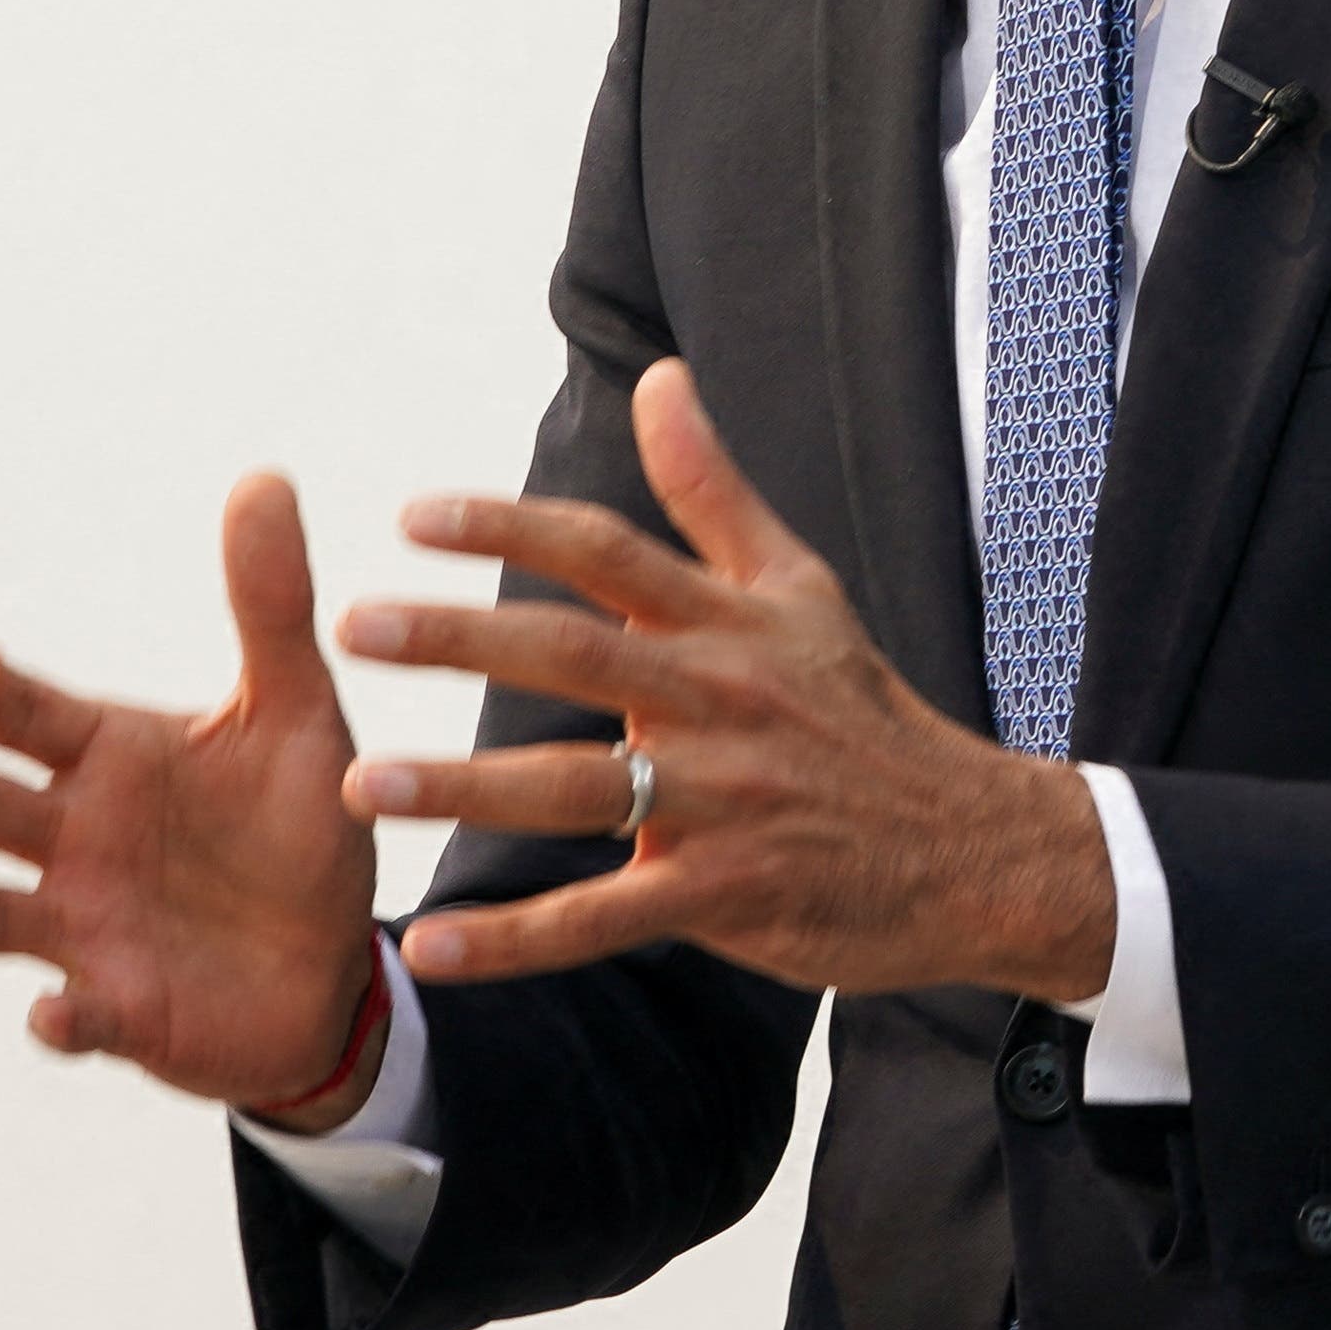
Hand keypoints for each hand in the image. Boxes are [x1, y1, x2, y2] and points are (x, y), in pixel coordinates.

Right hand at [0, 475, 382, 1114]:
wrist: (336, 958)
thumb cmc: (297, 824)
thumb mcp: (297, 712)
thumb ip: (270, 606)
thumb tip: (263, 476)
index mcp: (106, 758)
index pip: (27, 716)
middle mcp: (73, 840)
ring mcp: (85, 928)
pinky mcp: (122, 1011)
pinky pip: (76, 1021)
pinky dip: (61, 1021)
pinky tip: (55, 1014)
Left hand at [336, 360, 1115, 1002]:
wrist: (975, 850)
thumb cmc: (865, 715)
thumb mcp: (799, 590)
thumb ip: (712, 490)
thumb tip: (657, 378)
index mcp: (728, 624)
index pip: (607, 555)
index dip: (510, 528)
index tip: (411, 517)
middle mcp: (720, 701)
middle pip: (576, 654)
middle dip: (461, 637)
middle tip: (355, 625)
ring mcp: (724, 801)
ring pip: (578, 788)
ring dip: (465, 787)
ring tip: (361, 786)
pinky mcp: (726, 894)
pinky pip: (605, 919)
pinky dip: (519, 940)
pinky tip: (437, 951)